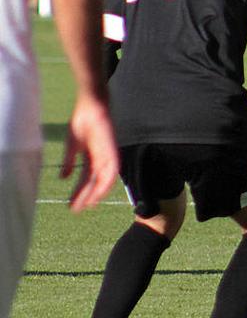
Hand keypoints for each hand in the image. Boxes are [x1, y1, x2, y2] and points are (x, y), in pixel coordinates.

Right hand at [60, 96, 117, 211]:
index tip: (71, 205)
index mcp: (92, 159)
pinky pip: (111, 170)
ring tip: (87, 205)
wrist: (91, 107)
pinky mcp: (112, 151)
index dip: (78, 193)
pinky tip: (100, 191)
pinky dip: (106, 182)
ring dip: (96, 193)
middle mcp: (101, 160)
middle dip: (85, 197)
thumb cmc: (82, 123)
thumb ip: (69, 162)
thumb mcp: (72, 146)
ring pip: (104, 180)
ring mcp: (107, 156)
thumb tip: (63, 178)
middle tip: (76, 210)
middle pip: (94, 183)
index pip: (86, 180)